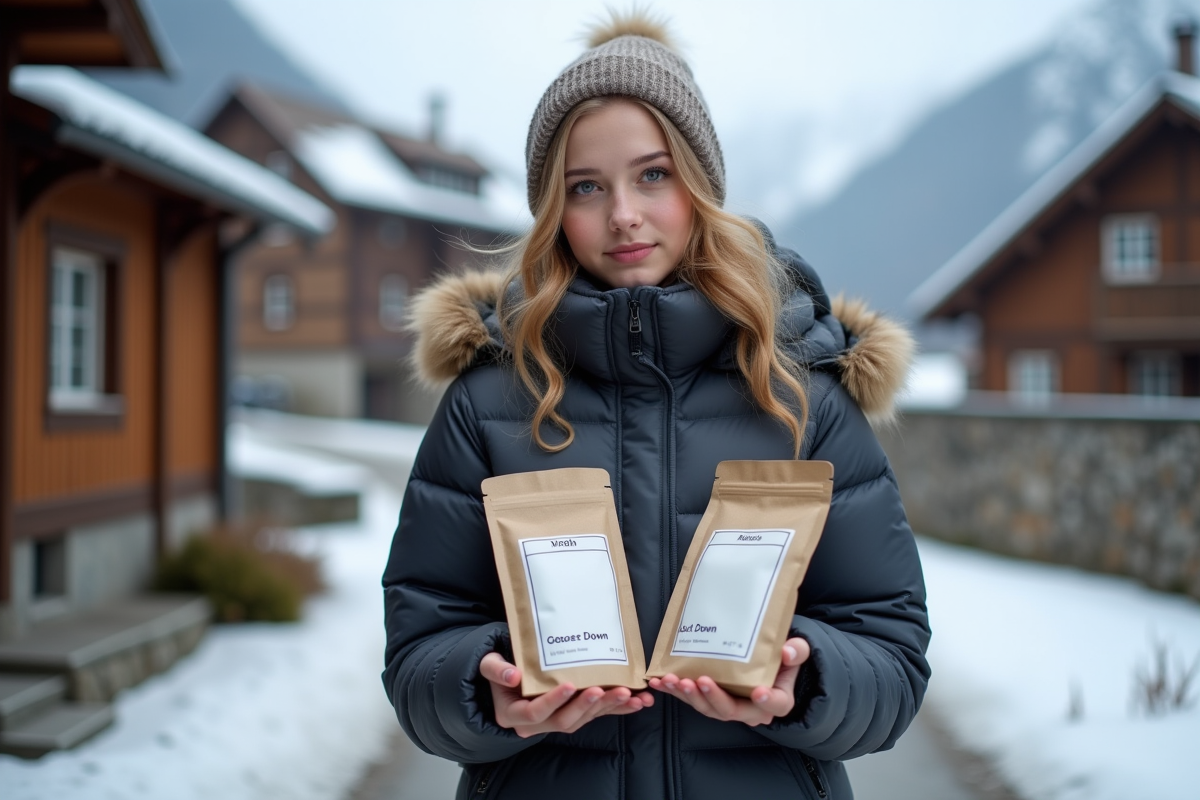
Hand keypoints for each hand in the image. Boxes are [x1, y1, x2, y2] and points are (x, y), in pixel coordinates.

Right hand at [479, 652, 654, 737]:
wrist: (505, 676)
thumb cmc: (497, 668)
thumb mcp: (488, 664)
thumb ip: (496, 669)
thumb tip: (511, 676)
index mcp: (514, 714)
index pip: (534, 712)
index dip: (553, 701)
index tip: (569, 684)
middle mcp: (537, 723)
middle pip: (564, 720)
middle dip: (587, 706)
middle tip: (604, 690)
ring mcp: (556, 719)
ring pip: (584, 719)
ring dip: (608, 708)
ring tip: (628, 695)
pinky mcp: (573, 713)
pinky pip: (595, 714)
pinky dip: (617, 709)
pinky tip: (637, 702)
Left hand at [647, 637, 810, 726]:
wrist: (768, 664)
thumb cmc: (783, 659)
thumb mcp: (796, 652)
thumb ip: (797, 651)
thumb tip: (788, 650)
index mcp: (776, 700)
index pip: (774, 704)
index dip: (766, 701)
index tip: (758, 692)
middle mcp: (751, 710)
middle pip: (731, 711)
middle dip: (713, 697)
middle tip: (699, 680)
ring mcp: (729, 707)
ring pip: (708, 708)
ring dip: (689, 696)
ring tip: (674, 680)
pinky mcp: (711, 700)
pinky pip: (692, 699)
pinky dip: (675, 692)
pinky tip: (660, 683)